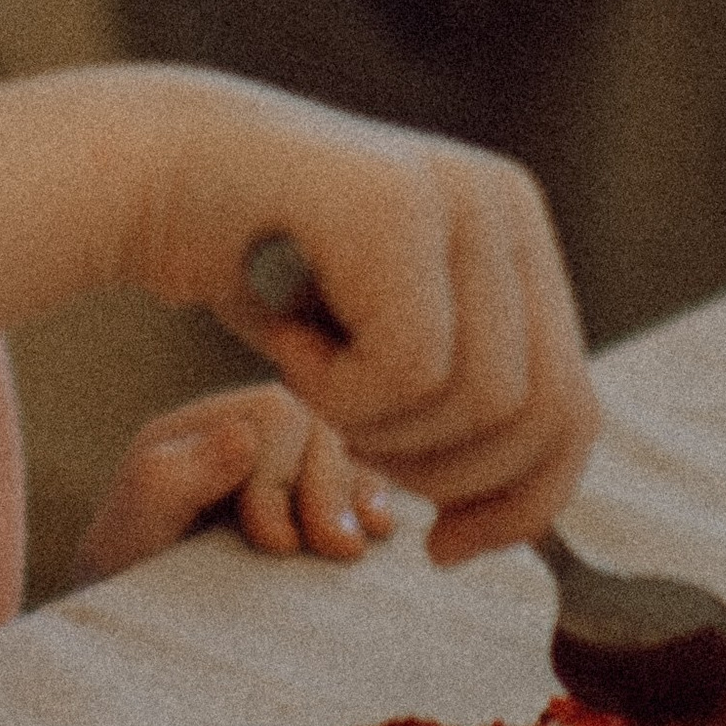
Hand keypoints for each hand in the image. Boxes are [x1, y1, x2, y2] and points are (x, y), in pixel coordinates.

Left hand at [71, 384, 394, 583]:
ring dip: (354, 498)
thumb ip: (172, 477)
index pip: (273, 414)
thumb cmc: (125, 584)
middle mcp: (242, 442)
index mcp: (198, 432)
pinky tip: (379, 533)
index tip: (272, 543)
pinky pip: (359, 486)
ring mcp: (276, 476)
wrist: (132, 639)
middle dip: (328, 488)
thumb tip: (244, 434)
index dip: (284, 474)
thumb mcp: (132, 531)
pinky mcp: (304, 513)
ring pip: (341, 455)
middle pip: (315, 429)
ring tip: (352, 550)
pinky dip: (375, 503)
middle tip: (335, 551)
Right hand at [148, 91, 598, 564]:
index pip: (572, 407)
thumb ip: (463, 389)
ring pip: (477, 400)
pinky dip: (333, 390)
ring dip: (372, 426)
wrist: (152, 175)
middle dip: (447, 476)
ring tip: (308, 375)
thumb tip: (538, 512)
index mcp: (516, 231)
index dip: (524, 503)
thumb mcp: (384, 335)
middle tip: (356, 454)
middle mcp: (503, 201)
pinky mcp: (400, 204)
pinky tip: (283, 337)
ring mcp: (457, 194)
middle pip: (540, 413)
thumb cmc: (257, 268)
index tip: (448, 550)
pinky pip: (408, 368)